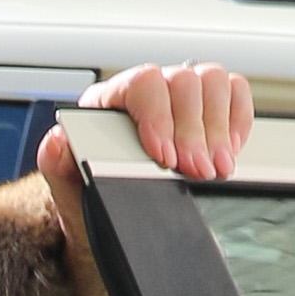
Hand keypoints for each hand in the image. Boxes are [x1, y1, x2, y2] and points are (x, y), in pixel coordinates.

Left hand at [39, 63, 251, 295]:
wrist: (106, 214)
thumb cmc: (89, 195)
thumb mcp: (68, 188)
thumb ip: (56, 164)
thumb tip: (57, 142)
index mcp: (107, 100)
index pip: (142, 85)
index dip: (160, 117)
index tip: (167, 157)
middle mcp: (146, 91)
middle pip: (184, 81)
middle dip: (194, 133)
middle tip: (198, 172)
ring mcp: (179, 96)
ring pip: (213, 81)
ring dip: (219, 128)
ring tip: (217, 167)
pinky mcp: (207, 106)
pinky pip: (235, 91)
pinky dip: (238, 119)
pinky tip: (229, 150)